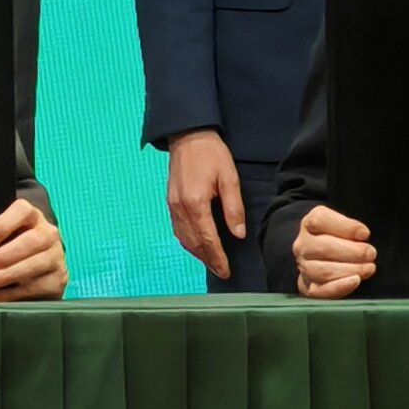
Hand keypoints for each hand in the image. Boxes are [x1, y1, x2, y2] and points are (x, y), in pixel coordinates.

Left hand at [0, 198, 67, 301]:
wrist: (40, 270)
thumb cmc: (14, 250)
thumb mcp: (4, 238)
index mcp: (32, 217)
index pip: (22, 211)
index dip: (3, 224)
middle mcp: (48, 234)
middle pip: (32, 241)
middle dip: (5, 255)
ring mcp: (55, 257)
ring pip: (36, 265)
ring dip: (8, 275)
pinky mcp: (57, 280)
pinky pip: (37, 287)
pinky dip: (13, 294)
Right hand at [165, 129, 245, 276]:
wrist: (188, 136)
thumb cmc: (211, 154)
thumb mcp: (229, 178)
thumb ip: (233, 208)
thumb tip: (238, 234)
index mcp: (196, 203)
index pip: (208, 239)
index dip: (218, 257)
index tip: (226, 271)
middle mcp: (180, 208)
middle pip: (193, 243)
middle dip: (208, 260)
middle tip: (221, 272)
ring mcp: (172, 206)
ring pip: (183, 239)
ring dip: (197, 253)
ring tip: (212, 262)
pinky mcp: (170, 202)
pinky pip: (178, 229)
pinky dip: (188, 242)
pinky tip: (197, 245)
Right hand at [291, 205, 376, 299]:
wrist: (326, 256)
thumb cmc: (339, 237)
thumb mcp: (343, 223)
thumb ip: (350, 226)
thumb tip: (362, 234)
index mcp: (310, 224)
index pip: (320, 221)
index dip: (345, 227)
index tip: (365, 234)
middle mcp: (303, 245)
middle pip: (324, 248)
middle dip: (353, 252)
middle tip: (371, 253)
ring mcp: (304, 267)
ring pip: (323, 271)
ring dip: (350, 269)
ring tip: (369, 268)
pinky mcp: (308, 287)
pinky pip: (320, 290)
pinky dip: (339, 286)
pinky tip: (355, 281)